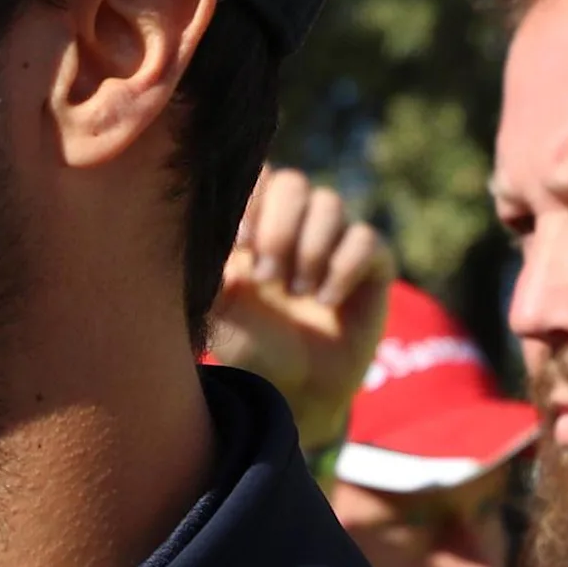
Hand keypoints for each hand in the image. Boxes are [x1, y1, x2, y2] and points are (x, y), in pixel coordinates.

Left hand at [205, 166, 393, 453]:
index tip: (240, 242)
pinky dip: (343, 269)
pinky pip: (366, 240)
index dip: (252, 198)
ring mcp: (337, 241)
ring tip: (297, 293)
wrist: (296, 390)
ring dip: (310, 249)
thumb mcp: (217, 309)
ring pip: (331, 205)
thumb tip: (195, 231)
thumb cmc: (251, 347)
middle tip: (268, 277)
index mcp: (256, 225)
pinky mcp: (372, 264)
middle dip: (280, 228)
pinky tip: (326, 301)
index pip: (258, 176)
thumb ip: (205, 268)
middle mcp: (297, 225)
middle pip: (295, 183)